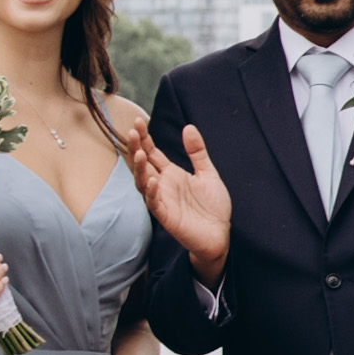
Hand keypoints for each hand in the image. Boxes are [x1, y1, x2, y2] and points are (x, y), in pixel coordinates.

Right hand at [136, 123, 233, 274]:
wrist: (220, 233)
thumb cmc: (212, 206)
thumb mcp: (207, 173)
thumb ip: (197, 152)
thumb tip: (188, 127)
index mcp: (171, 174)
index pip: (152, 152)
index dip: (145, 138)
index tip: (139, 121)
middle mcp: (162, 185)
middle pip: (143, 164)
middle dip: (136, 148)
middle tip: (133, 131)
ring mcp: (162, 200)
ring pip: (143, 182)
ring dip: (139, 168)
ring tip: (138, 153)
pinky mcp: (165, 216)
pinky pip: (154, 203)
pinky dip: (151, 192)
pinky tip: (152, 181)